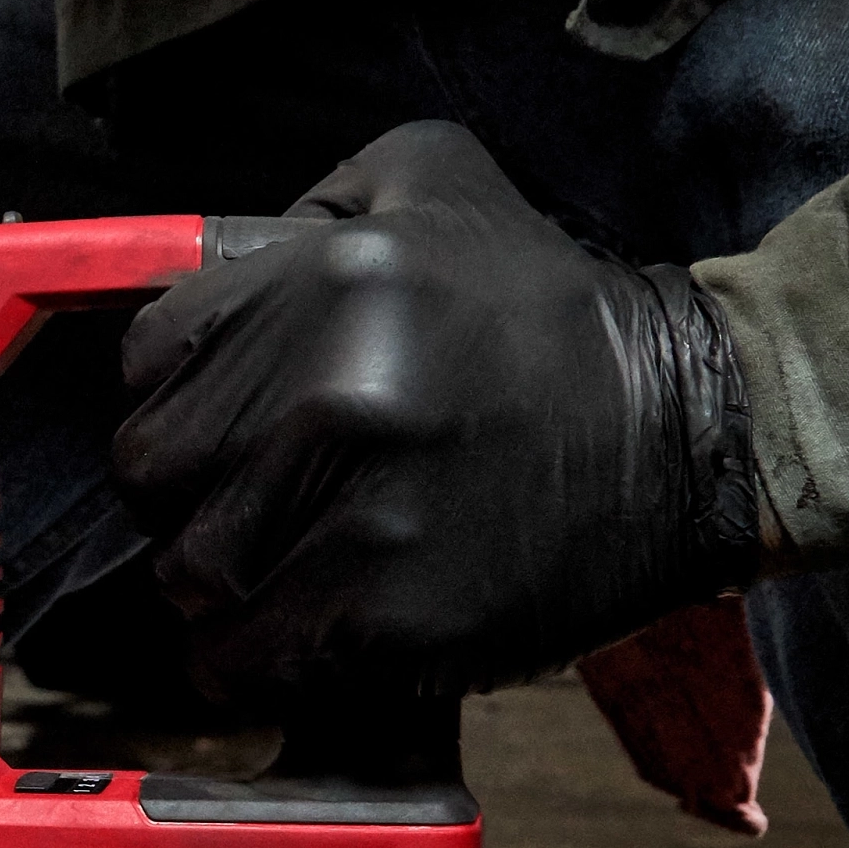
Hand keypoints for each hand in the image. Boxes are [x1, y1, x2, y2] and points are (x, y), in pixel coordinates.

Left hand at [112, 120, 766, 701]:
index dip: (181, 396)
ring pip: (187, 576)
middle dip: (191, 492)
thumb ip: (308, 203)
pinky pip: (245, 661)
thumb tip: (206, 266)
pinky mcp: (390, 618)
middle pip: (153, 472)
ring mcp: (358, 513)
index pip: (147, 358)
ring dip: (221, 583)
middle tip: (256, 501)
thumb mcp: (439, 186)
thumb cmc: (552, 317)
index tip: (229, 421)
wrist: (700, 430)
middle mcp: (331, 394)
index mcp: (326, 283)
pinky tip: (307, 634)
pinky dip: (253, 661)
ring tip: (290, 566)